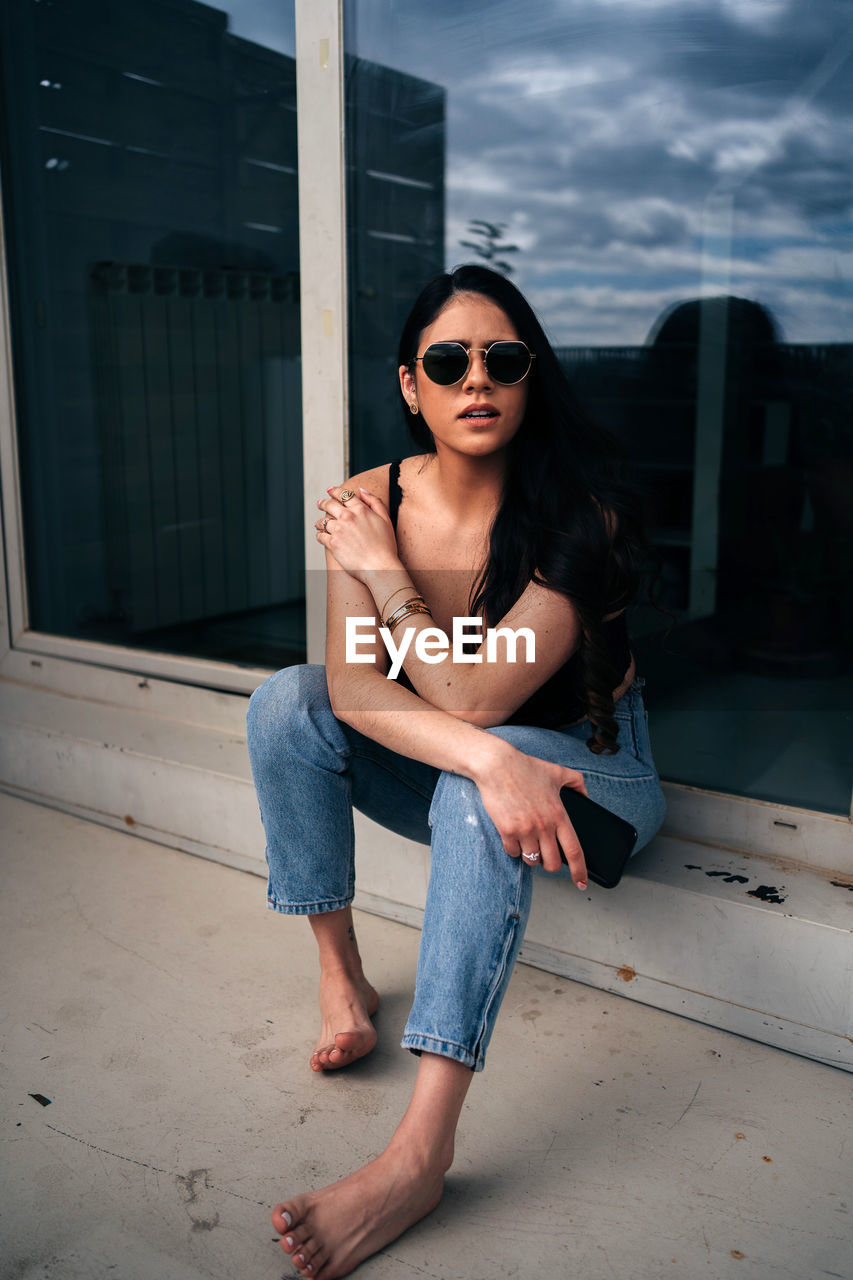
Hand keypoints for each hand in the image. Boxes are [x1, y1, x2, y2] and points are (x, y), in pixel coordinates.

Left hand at [315, 485, 399, 580]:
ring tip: (318, 524)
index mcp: (361, 510)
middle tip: (320, 503)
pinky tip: (321, 536)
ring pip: (323, 521)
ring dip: (320, 522)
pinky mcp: (332, 544)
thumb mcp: (386, 519)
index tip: (331, 491)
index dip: (335, 491)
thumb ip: (375, 502)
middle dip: (324, 503)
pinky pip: (320, 536)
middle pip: (330, 505)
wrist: (380, 566)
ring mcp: (339, 530)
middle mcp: (348, 517)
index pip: (344, 495)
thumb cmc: (386, 546)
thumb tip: (362, 491)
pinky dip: (319, 535)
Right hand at [473, 744, 588, 886]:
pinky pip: (513, 853)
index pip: (574, 851)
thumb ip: (576, 782)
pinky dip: (514, 849)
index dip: (580, 871)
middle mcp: (544, 826)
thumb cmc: (525, 767)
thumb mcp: (556, 771)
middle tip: (546, 857)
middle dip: (550, 865)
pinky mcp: (507, 831)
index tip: (581, 883)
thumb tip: (585, 796)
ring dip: (531, 856)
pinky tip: (513, 837)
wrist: (496, 765)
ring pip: (532, 860)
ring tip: (528, 843)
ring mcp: (525, 830)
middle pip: (552, 863)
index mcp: (559, 815)